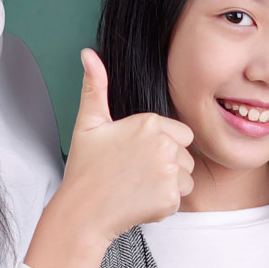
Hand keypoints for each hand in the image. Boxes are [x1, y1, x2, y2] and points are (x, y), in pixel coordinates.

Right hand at [24, 49, 193, 267]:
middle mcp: (164, 145)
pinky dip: (164, 203)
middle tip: (135, 173)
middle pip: (185, 155)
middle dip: (167, 165)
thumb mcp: (88, 123)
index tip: (137, 155)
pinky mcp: (171, 198)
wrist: (82, 212)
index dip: (162, 145)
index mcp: (150, 123)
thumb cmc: (85, 169)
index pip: (181, 133)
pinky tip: (140, 200)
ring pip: (186, 177)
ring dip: (168, 185)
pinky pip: (180, 198)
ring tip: (138, 186)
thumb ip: (95, 87)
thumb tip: (89, 55)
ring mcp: (169, 172)